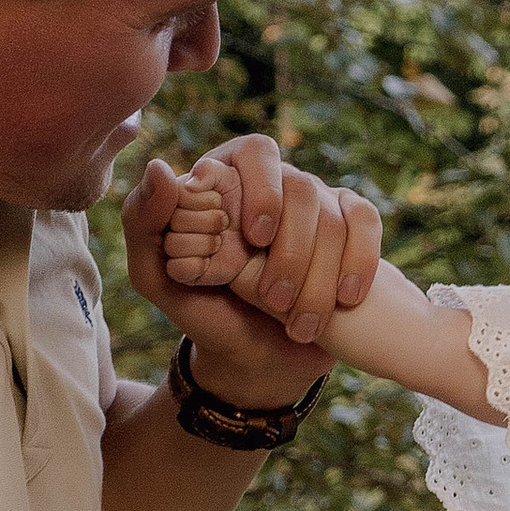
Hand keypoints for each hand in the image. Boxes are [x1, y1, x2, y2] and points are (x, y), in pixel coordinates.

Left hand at [121, 134, 381, 402]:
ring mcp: (315, 204)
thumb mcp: (156, 276)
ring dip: (317, 272)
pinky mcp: (349, 228)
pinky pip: (365, 221)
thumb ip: (143, 223)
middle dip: (290, 248)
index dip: (260, 190)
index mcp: (225, 179)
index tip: (255, 240)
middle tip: (272, 298)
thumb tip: (162, 167)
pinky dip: (360, 260)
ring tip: (297, 322)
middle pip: (299, 183)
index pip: (253, 153)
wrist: (255, 357)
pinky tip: (346, 298)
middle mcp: (273, 183)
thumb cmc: (203, 311)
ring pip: (333, 211)